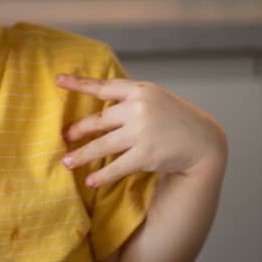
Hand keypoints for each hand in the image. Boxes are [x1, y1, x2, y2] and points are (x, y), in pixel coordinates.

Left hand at [57, 74, 226, 187]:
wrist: (204, 140)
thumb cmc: (174, 118)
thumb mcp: (156, 98)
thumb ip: (130, 99)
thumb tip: (98, 108)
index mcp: (140, 90)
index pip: (103, 86)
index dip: (79, 83)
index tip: (58, 80)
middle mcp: (139, 108)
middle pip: (98, 120)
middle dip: (78, 129)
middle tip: (64, 136)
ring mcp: (142, 132)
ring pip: (102, 145)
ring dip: (81, 155)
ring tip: (66, 162)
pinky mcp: (146, 155)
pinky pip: (116, 167)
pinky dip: (101, 175)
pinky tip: (90, 181)